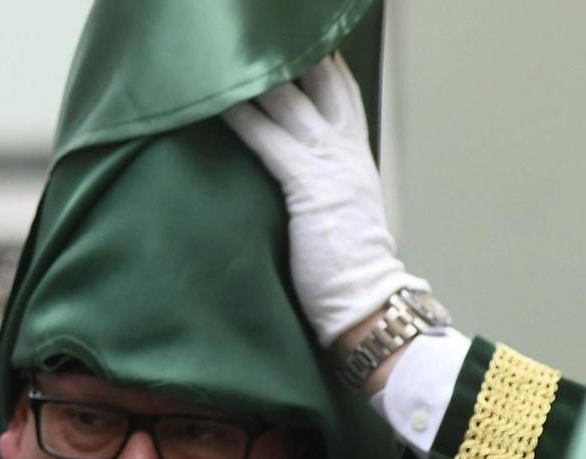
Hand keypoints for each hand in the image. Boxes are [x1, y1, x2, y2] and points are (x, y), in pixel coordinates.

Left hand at [222, 55, 424, 346]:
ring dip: (260, 75)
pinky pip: (269, 140)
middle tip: (264, 30)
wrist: (366, 300)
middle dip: (293, 53)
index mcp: (354, 154)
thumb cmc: (346, 270)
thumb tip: (295, 177)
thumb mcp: (339, 212)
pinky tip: (220, 102)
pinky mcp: (307, 186)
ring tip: (231, 52)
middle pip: (320, 81)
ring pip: (291, 102)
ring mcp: (329, 164)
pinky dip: (243, 118)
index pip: (340, 90)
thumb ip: (321, 185)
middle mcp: (345, 149)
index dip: (320, 62)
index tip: (298, 39)